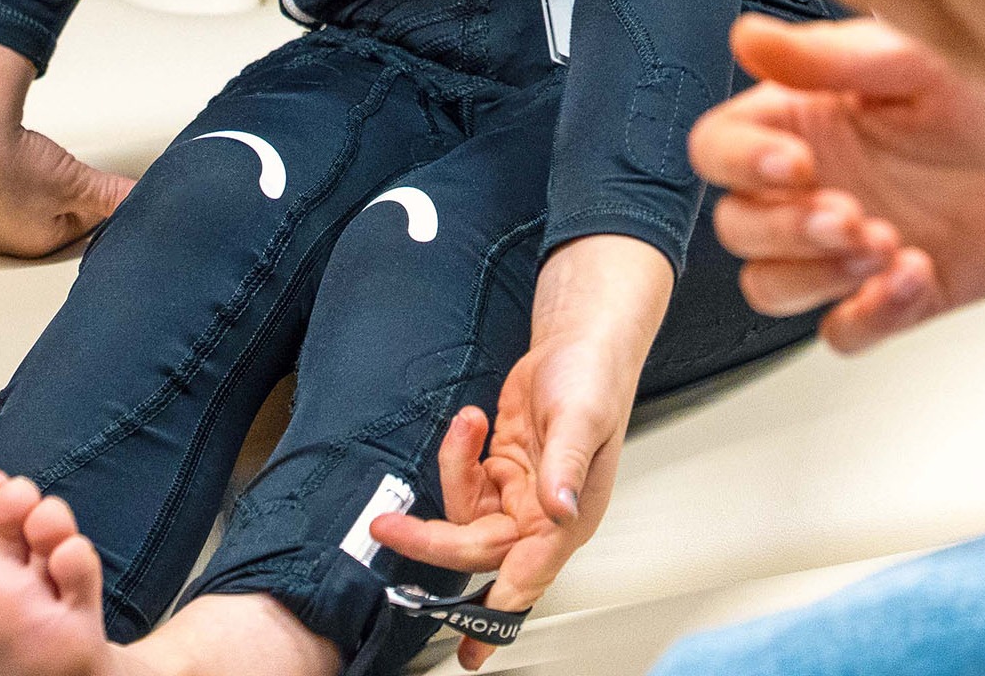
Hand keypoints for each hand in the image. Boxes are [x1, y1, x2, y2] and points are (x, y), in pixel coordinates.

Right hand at [0, 35, 134, 257]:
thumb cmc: (12, 168)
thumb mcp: (77, 181)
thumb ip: (113, 196)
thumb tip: (142, 202)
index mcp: (36, 246)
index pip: (83, 227)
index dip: (94, 198)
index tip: (92, 181)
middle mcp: (2, 244)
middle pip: (51, 219)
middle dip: (62, 194)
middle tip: (58, 169)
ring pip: (21, 204)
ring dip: (31, 184)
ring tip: (30, 162)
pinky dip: (2, 175)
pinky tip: (5, 159)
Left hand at [372, 236, 670, 668]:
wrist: (581, 338)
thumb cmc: (596, 376)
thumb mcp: (581, 418)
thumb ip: (565, 468)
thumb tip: (558, 511)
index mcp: (569, 516)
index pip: (527, 576)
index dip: (496, 614)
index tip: (469, 648)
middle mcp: (543, 515)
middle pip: (476, 551)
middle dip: (431, 538)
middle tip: (389, 526)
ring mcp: (520, 494)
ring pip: (463, 519)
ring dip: (452, 473)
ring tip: (468, 425)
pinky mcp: (501, 472)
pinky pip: (463, 483)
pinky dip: (458, 454)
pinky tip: (475, 420)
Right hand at [691, 3, 984, 352]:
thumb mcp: (917, 57)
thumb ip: (832, 56)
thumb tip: (749, 36)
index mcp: (804, 119)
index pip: (720, 148)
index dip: (740, 162)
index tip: (795, 163)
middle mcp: (814, 185)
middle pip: (738, 227)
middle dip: (786, 227)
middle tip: (849, 213)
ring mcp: (848, 246)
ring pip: (774, 285)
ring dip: (817, 274)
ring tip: (885, 241)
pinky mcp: (893, 295)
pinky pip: (843, 330)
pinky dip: (868, 314)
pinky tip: (913, 273)